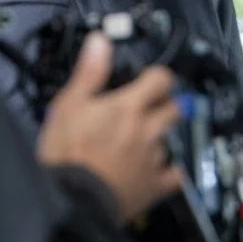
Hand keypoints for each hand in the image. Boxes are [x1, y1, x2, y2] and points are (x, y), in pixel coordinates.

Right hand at [38, 32, 182, 220]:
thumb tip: (100, 42)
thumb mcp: (68, 105)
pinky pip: (176, 176)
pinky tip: (168, 170)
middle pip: (175, 108)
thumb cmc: (66, 153)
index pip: (161, 79)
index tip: (152, 79)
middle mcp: (148, 130)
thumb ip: (89, 73)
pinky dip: (174, 171)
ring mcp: (154, 158)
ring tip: (147, 140)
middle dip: (168, 104)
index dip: (158, 76)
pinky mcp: (155, 186)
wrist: (73, 199)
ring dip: (163, 137)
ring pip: (171, 139)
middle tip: (154, 107)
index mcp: (128, 107)